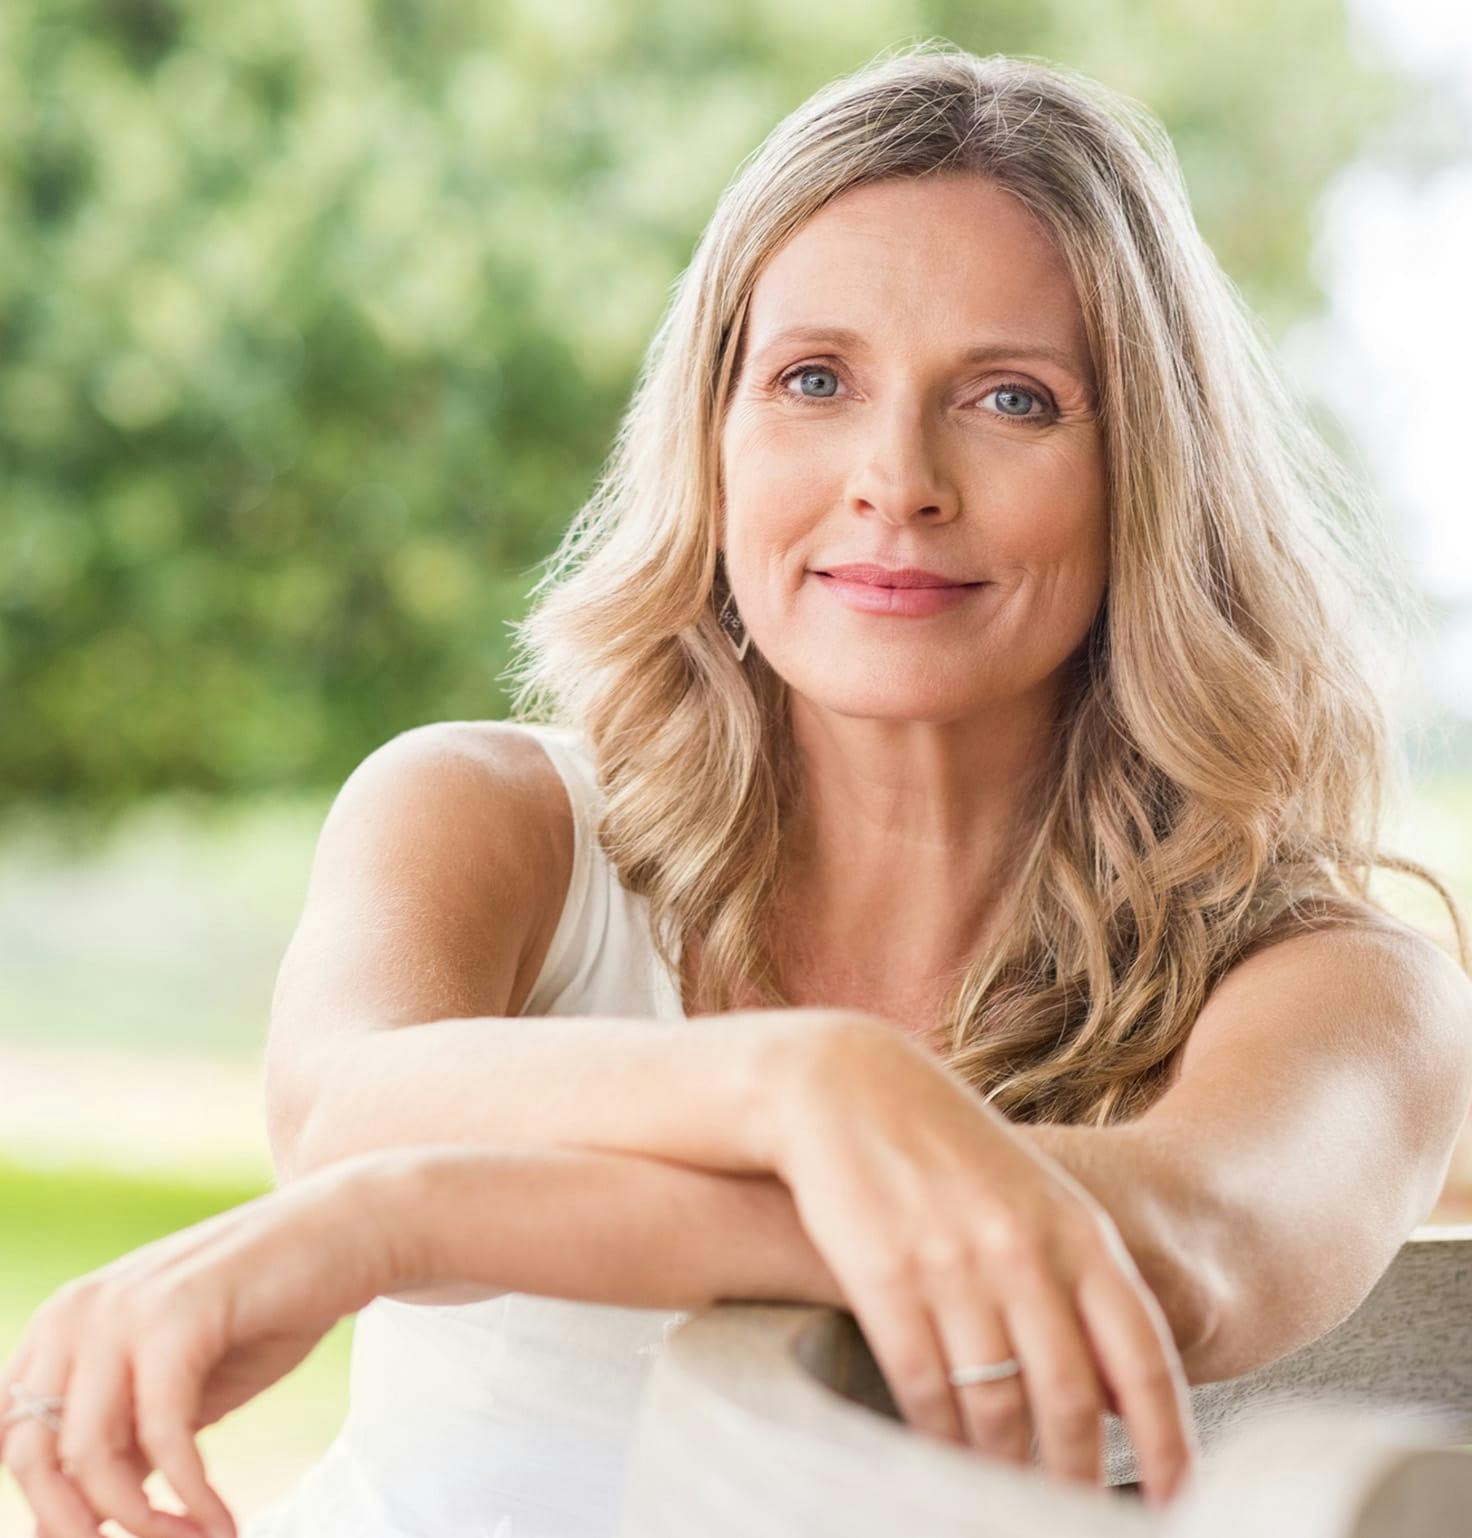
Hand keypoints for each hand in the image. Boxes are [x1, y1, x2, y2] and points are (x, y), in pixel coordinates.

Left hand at [0, 1155, 400, 1537]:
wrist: (349, 1229)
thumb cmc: (268, 1309)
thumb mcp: (181, 1388)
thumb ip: (123, 1442)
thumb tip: (67, 1523)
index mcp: (65, 1321)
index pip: (11, 1437)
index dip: (49, 1504)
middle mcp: (76, 1311)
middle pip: (32, 1456)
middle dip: (80, 1526)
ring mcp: (123, 1308)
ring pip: (90, 1456)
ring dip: (144, 1522)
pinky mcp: (178, 1315)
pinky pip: (163, 1436)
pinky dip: (191, 1495)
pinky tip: (222, 1521)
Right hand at [769, 1015, 1199, 1507]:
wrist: (846, 1086)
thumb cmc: (947, 1149)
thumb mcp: (1034, 1200)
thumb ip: (1080, 1284)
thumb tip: (1119, 1396)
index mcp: (1077, 1231)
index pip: (1143, 1358)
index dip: (1168, 1443)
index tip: (1177, 1504)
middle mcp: (1024, 1252)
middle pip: (1071, 1401)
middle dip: (1075, 1478)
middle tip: (1071, 1519)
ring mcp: (953, 1265)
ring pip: (996, 1408)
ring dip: (1003, 1469)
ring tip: (1003, 1497)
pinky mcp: (884, 1276)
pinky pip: (924, 1389)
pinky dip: (937, 1439)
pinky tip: (941, 1456)